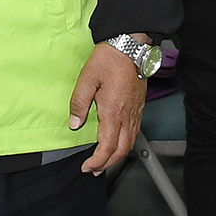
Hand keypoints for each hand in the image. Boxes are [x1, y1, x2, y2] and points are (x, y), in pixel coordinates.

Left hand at [69, 40, 148, 172]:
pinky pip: (135, 132)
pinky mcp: (139, 106)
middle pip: (122, 150)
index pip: (108, 147)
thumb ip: (79, 103)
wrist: (130, 45)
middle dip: (108, 164)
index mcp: (113, 111)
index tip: (87, 166)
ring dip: (118, 156)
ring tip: (105, 161)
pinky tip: (118, 142)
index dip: (97, 161)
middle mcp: (127, 115)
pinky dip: (126, 143)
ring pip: (130, 142)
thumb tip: (75, 123)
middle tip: (95, 169)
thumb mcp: (87, 79)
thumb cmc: (109, 59)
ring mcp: (135, 111)